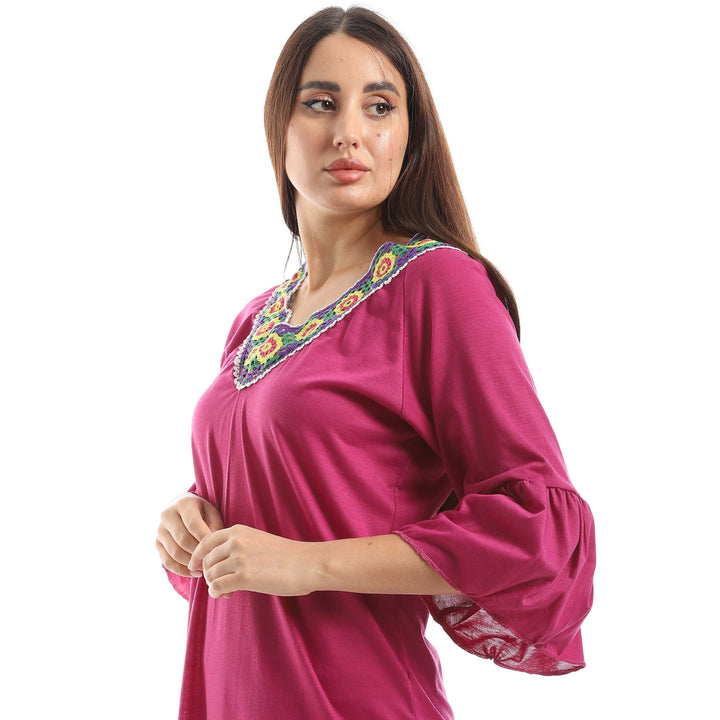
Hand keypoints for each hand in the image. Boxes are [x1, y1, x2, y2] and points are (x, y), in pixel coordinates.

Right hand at [156, 492, 224, 577]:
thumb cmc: (202, 511)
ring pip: (174, 552)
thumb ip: (215, 524)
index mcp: (183, 503)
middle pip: (183, 540)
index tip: (217, 550)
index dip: (204, 539)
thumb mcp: (211, 511)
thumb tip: (215, 544)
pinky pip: (166, 561)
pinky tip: (193, 573)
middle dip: (198, 553)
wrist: (181, 507)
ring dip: (190, 564)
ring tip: (204, 569)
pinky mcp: (156, 543)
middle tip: (211, 563)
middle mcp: (167, 515)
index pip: (193, 524)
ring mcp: (159, 530)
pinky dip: (180, 570)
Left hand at [189, 524, 320, 598]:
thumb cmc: (287, 556)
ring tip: (227, 591)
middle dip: (207, 575)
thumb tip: (219, 562)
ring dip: (214, 586)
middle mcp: (236, 542)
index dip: (197, 556)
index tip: (195, 567)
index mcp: (239, 531)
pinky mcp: (244, 577)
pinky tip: (227, 595)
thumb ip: (239, 546)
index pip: (206, 541)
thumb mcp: (259, 541)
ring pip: (210, 575)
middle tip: (219, 584)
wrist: (308, 563)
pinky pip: (217, 587)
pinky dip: (217, 593)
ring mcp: (239, 558)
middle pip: (206, 560)